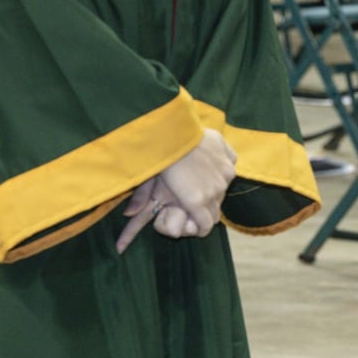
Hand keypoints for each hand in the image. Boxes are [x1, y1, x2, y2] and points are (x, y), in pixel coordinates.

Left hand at [116, 129, 235, 253]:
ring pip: (223, 188)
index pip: (207, 225)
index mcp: (196, 201)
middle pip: (216, 209)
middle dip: (206, 209)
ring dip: (213, 188)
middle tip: (192, 201)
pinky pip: (228, 168)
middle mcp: (215, 190)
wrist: (174, 129)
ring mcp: (225, 173)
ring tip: (198, 179)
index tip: (194, 224)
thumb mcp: (147, 181)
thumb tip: (127, 213)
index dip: (200, 228)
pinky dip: (220, 169)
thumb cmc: (159, 157)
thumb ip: (142, 199)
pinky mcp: (229, 157)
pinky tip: (207, 161)